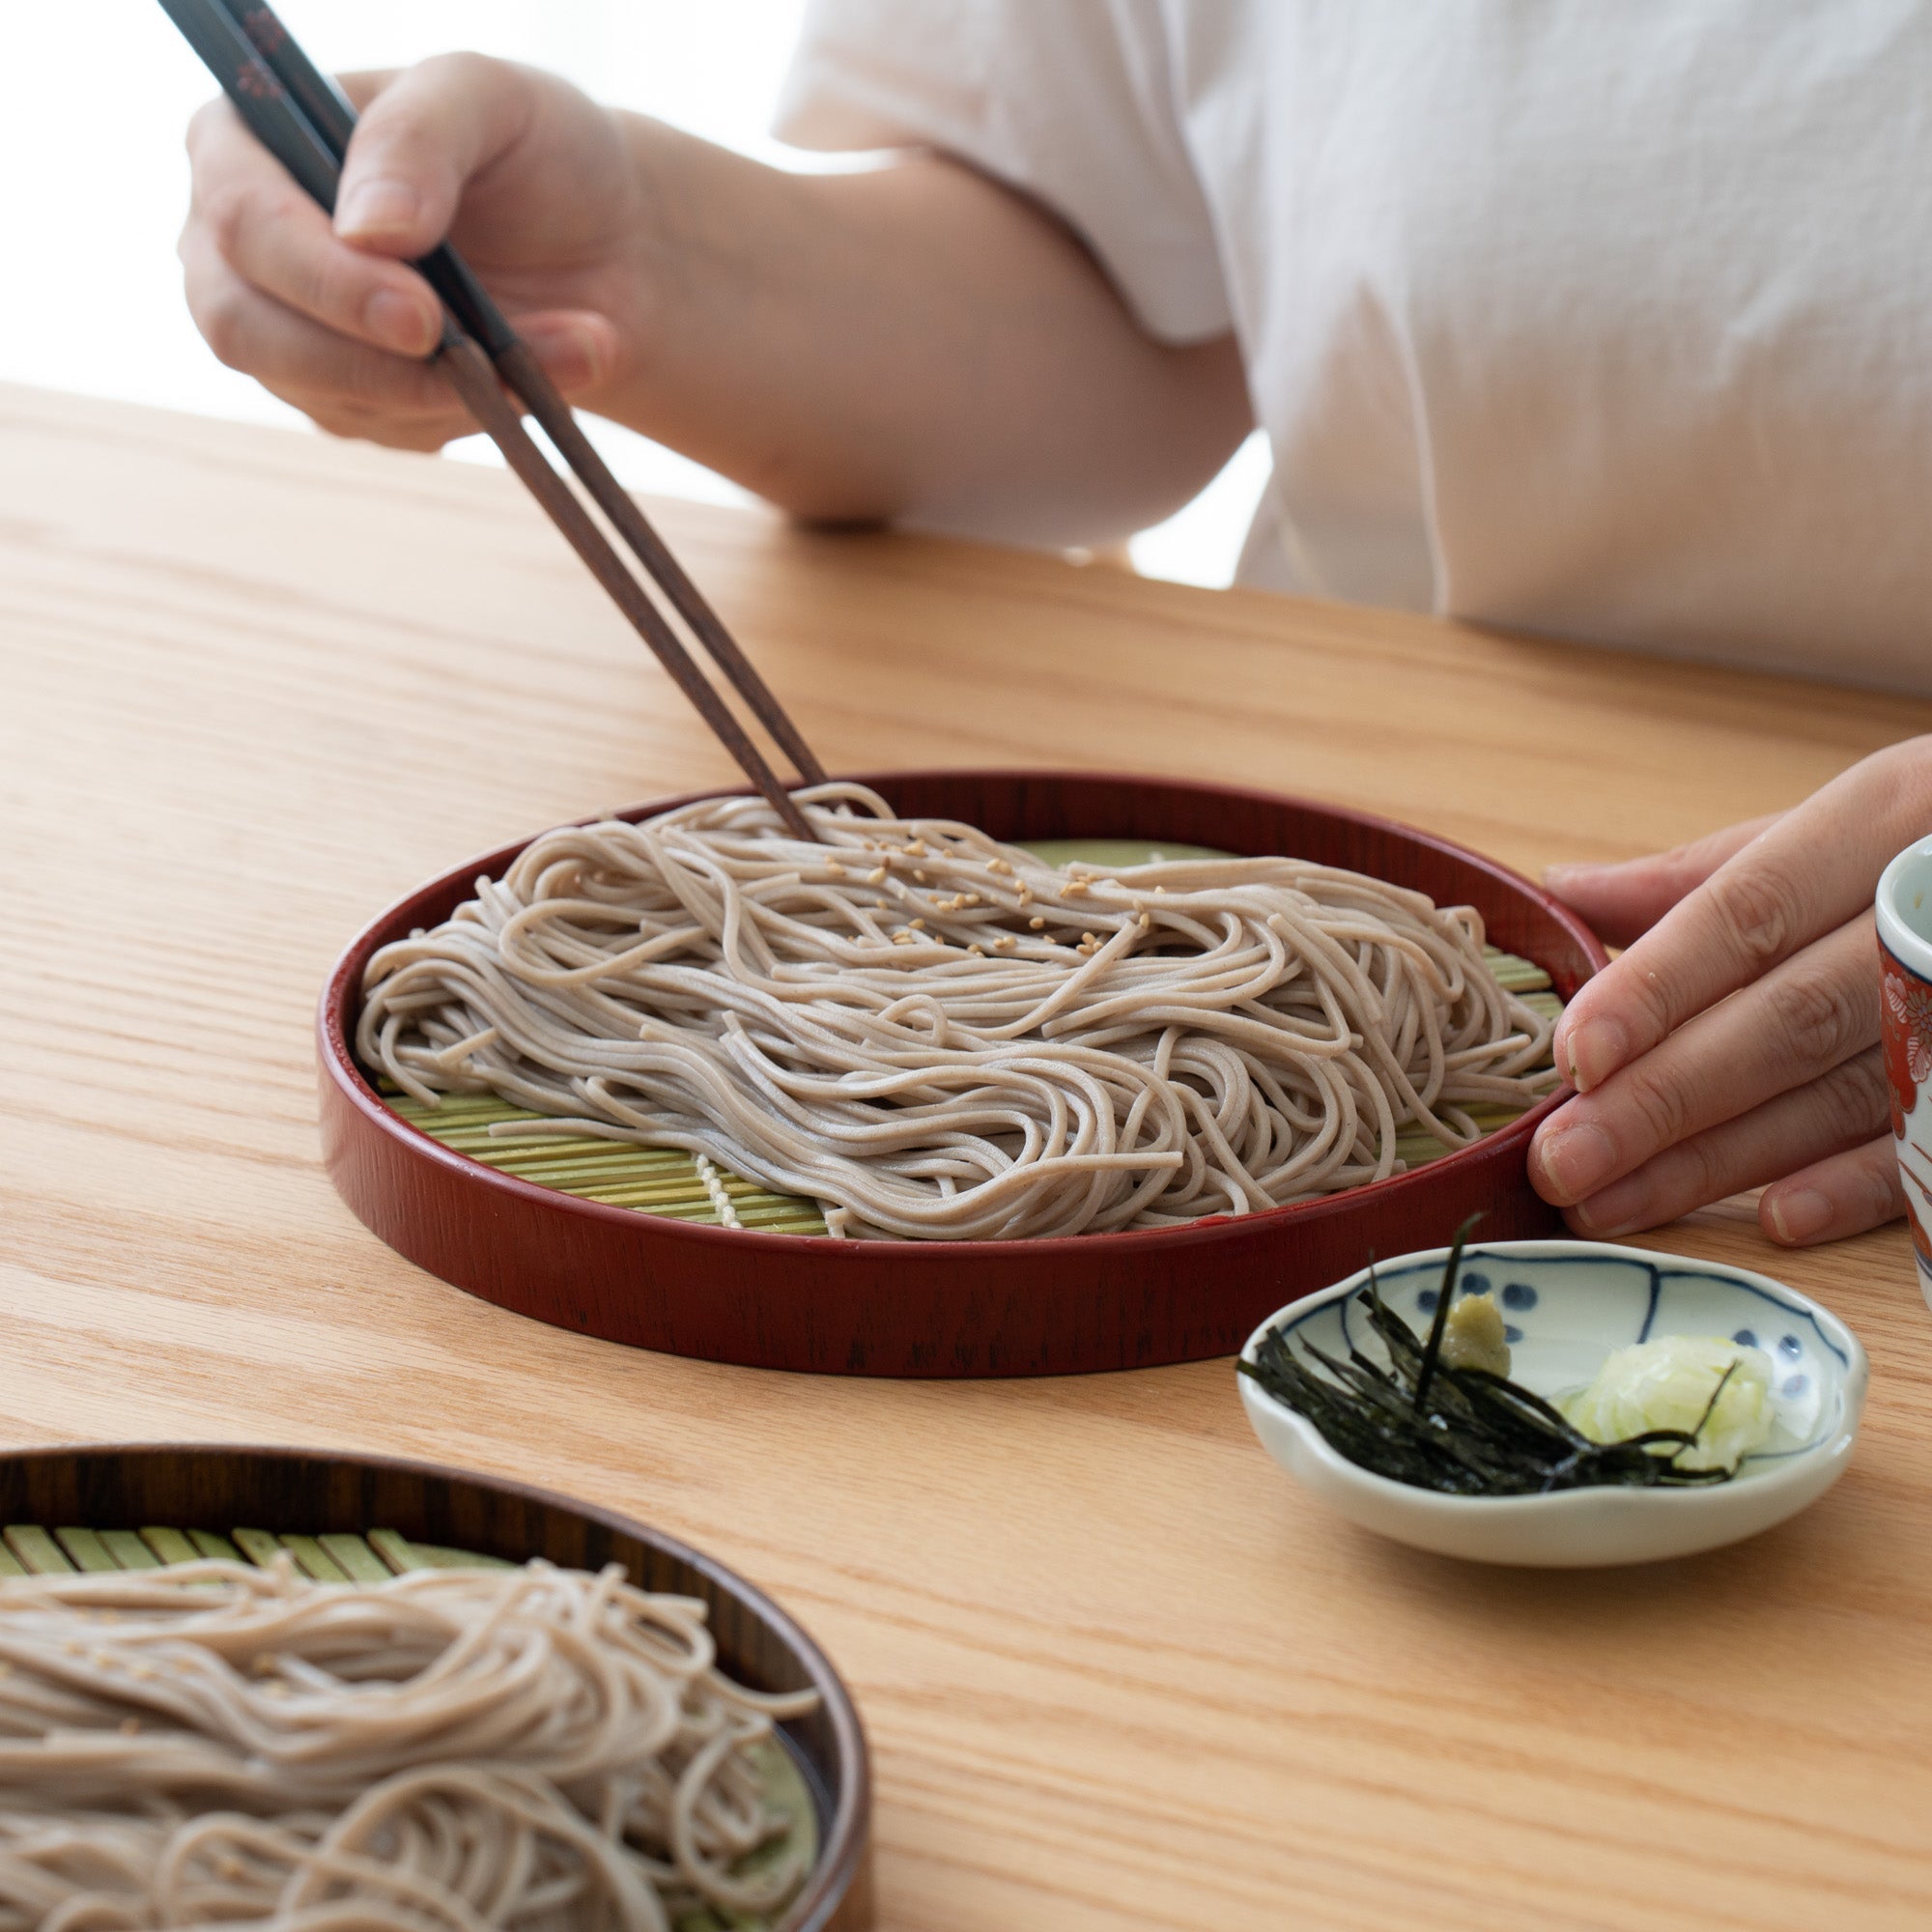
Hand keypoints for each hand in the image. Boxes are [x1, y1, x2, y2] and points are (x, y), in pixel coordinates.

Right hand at [180, 55, 640, 448]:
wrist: (607, 242)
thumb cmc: (532, 148)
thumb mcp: (486, 97)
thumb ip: (417, 136)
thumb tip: (368, 231)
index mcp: (242, 142)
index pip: (243, 220)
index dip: (324, 278)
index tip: (422, 314)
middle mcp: (241, 245)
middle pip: (245, 328)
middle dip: (369, 360)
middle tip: (480, 366)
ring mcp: (288, 331)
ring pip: (329, 394)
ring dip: (455, 390)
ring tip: (569, 346)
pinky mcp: (350, 399)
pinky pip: (394, 430)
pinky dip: (478, 414)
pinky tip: (538, 377)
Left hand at [1529, 738, 1930, 1245]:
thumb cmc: (1912, 848)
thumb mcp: (1826, 832)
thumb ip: (1698, 877)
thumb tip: (1562, 890)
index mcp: (1880, 820)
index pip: (1746, 913)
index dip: (1655, 989)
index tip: (1571, 1058)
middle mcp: (1931, 910)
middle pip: (1785, 1019)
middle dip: (1661, 1099)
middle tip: (1560, 1162)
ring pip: (1844, 1092)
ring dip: (1719, 1161)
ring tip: (1609, 1203)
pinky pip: (1927, 1143)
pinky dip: (1854, 1186)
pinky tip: (1773, 1220)